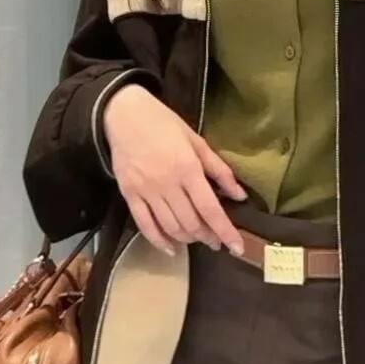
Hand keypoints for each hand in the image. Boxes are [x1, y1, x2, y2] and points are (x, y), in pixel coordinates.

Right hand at [102, 84, 247, 256]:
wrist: (124, 115)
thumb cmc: (164, 124)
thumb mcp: (197, 141)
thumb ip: (219, 170)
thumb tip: (240, 195)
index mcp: (187, 168)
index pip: (210, 209)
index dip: (226, 231)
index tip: (238, 248)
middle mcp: (167, 184)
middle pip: (192, 223)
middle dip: (208, 237)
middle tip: (217, 240)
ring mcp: (146, 191)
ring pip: (171, 227)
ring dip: (188, 239)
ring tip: (198, 239)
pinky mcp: (129, 195)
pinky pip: (145, 226)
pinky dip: (159, 241)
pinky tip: (172, 248)